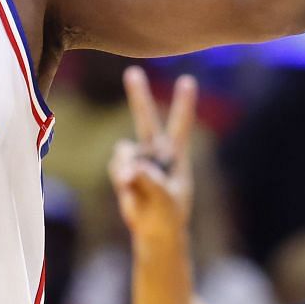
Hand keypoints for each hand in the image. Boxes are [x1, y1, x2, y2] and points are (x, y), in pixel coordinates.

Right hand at [109, 66, 196, 248]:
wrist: (155, 231)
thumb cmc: (168, 214)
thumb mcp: (164, 198)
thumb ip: (148, 180)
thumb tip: (129, 168)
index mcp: (176, 156)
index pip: (180, 125)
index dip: (184, 103)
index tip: (188, 80)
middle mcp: (157, 153)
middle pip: (146, 120)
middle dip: (138, 96)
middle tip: (132, 72)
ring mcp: (139, 161)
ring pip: (124, 151)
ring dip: (126, 165)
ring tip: (136, 187)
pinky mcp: (125, 170)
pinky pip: (116, 165)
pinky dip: (120, 177)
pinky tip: (129, 191)